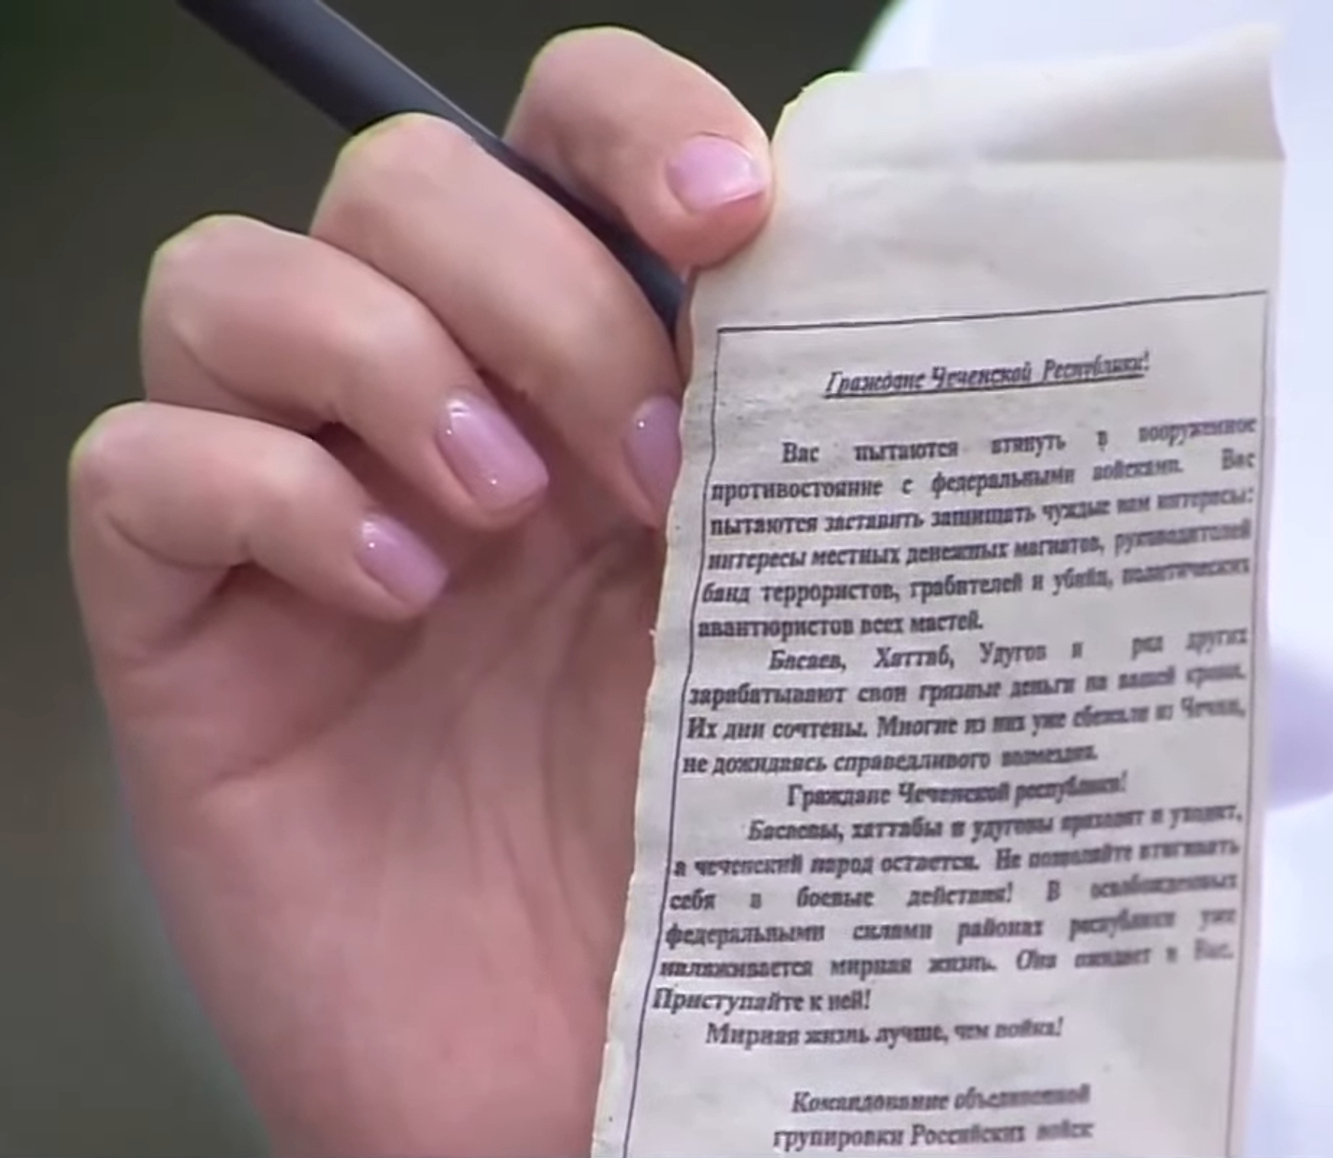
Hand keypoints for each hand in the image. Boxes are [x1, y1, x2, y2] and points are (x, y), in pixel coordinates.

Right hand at [68, 30, 769, 1156]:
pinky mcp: (186, 629)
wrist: (586, 1074)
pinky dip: (266, 492)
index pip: (565, 139)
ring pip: (240, 276)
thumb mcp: (786, 626)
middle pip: (406, 182)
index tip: (732, 217)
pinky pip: (143, 463)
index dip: (632, 125)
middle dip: (532, 284)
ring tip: (505, 516)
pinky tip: (393, 597)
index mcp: (595, 389)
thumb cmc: (703, 855)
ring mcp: (300, 515)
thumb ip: (796, 455)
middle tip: (646, 455)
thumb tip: (867, 280)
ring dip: (388, 360)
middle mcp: (442, 419)